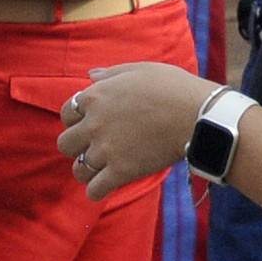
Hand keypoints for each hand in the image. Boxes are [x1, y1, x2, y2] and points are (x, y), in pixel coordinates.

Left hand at [57, 61, 214, 201]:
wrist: (197, 115)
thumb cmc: (173, 88)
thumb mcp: (140, 70)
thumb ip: (111, 74)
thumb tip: (90, 76)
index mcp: (96, 96)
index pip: (66, 113)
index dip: (76, 119)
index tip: (90, 123)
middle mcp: (94, 124)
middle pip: (65, 143)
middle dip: (77, 145)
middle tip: (95, 146)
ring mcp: (106, 150)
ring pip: (78, 169)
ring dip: (87, 170)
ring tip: (102, 168)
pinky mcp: (120, 172)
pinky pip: (93, 190)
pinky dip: (98, 190)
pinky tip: (109, 184)